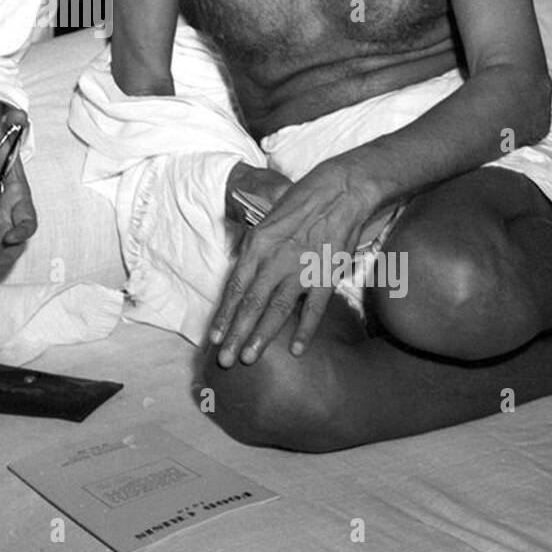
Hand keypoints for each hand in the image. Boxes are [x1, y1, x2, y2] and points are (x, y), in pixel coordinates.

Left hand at [209, 160, 374, 366]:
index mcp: (257, 246)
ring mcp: (300, 269)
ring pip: (276, 309)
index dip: (224, 315)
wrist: (338, 192)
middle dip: (235, 334)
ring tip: (248, 358)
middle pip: (250, 303)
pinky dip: (305, 330)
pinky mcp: (326, 275)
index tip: (213, 338)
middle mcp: (274, 259)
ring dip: (261, 336)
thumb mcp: (267, 223)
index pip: (235, 287)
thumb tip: (242, 277)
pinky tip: (297, 350)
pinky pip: (313, 308)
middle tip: (224, 360)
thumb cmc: (300, 205)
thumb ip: (255, 252)